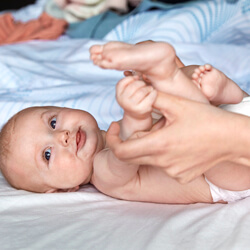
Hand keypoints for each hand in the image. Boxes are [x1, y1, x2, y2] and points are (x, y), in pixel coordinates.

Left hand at [107, 92, 240, 182]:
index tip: (113, 127)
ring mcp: (173, 172)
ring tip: (169, 132)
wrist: (232, 139)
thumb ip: (152, 98)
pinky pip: (163, 166)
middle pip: (132, 155)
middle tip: (145, 126)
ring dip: (151, 146)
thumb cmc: (207, 119)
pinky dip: (164, 155)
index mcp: (159, 144)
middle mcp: (163, 163)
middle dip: (132, 140)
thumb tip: (136, 91)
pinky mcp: (182, 176)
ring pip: (148, 159)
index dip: (111, 140)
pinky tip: (179, 144)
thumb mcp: (177, 104)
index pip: (121, 152)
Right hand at [116, 76, 156, 118]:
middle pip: (134, 85)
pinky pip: (150, 96)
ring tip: (149, 89)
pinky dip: (154, 93)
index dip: (131, 78)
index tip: (137, 78)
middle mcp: (123, 101)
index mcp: (118, 95)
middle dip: (141, 83)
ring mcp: (132, 106)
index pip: (123, 82)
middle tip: (144, 85)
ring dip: (148, 88)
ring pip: (142, 90)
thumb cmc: (133, 100)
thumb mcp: (127, 91)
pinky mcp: (142, 109)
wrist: (137, 116)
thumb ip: (129, 81)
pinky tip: (153, 93)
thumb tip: (133, 71)